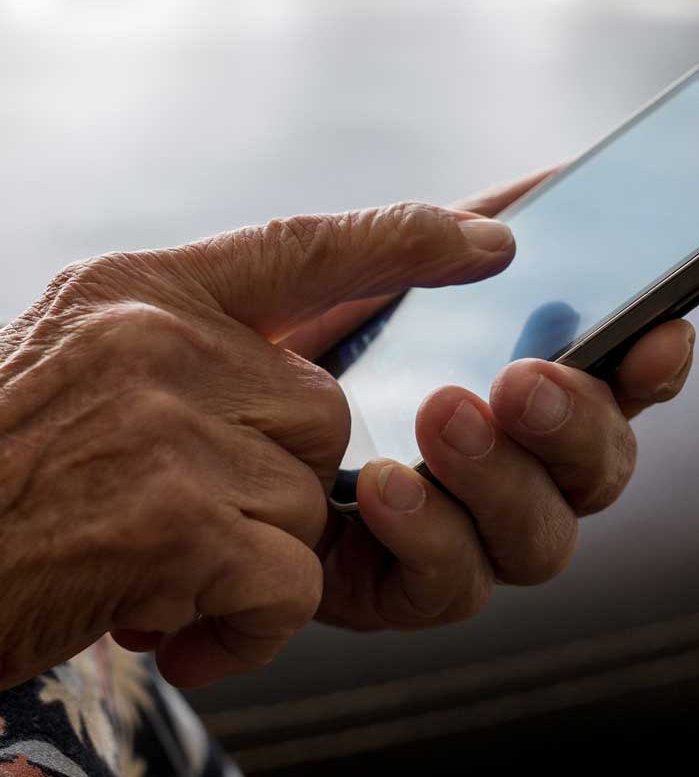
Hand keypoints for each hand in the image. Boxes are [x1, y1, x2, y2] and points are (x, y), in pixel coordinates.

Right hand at [0, 202, 515, 687]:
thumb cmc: (9, 467)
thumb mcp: (95, 366)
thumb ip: (207, 351)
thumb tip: (318, 373)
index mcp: (147, 292)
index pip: (308, 245)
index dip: (408, 236)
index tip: (494, 236)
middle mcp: (161, 340)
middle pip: (323, 413)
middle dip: (272, 477)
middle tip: (178, 508)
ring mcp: (168, 424)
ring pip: (309, 499)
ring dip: (250, 551)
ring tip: (153, 561)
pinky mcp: (176, 518)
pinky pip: (289, 576)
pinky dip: (245, 619)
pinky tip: (167, 618)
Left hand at [288, 173, 695, 630]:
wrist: (187, 407)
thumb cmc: (282, 339)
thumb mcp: (346, 271)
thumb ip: (431, 237)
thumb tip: (517, 214)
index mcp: (518, 392)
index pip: (618, 388)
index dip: (652, 365)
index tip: (660, 329)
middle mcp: (511, 471)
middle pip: (598, 473)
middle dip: (577, 427)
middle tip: (523, 380)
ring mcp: (463, 535)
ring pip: (541, 542)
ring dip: (504, 481)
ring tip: (447, 415)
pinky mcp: (401, 587)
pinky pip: (448, 586)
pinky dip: (429, 534)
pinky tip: (384, 485)